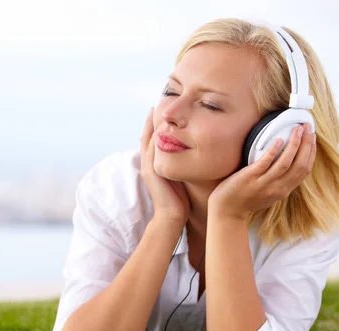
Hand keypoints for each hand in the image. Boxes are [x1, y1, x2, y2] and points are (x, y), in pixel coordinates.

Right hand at [140, 106, 191, 224]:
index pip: (152, 141)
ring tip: (155, 108)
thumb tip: (191, 157)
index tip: (161, 113)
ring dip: (150, 124)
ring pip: (147, 139)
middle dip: (151, 121)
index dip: (155, 127)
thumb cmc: (179, 201)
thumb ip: (181, 167)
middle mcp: (148, 163)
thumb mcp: (180, 179)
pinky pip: (150, 146)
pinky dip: (152, 134)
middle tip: (156, 105)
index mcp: (154, 165)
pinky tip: (157, 122)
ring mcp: (147, 166)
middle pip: (147, 137)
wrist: (171, 216)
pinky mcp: (150, 169)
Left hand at [208, 122, 316, 220]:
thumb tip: (286, 163)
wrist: (227, 211)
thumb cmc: (246, 199)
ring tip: (297, 129)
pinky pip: (265, 163)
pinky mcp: (250, 178)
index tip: (312, 138)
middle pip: (300, 165)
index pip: (304, 170)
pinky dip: (274, 151)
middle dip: (307, 144)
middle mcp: (278, 188)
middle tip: (308, 128)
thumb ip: (278, 182)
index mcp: (284, 190)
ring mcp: (264, 183)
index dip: (311, 153)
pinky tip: (278, 140)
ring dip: (294, 144)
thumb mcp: (269, 193)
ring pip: (285, 163)